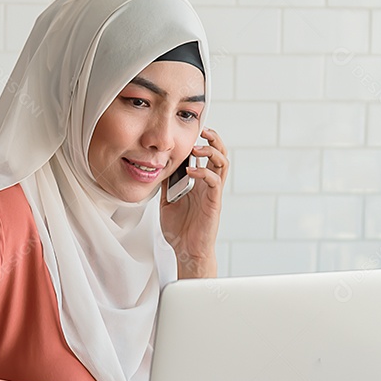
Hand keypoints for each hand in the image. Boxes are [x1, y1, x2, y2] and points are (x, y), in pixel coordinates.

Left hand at [159, 127, 229, 277]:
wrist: (186, 251)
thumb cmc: (180, 229)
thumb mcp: (167, 200)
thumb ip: (167, 183)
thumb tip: (158, 166)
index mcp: (199, 183)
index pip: (207, 156)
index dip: (203, 140)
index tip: (192, 129)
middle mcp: (208, 185)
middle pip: (220, 154)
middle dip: (214, 139)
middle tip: (203, 130)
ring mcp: (212, 193)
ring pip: (222, 164)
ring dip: (211, 151)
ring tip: (197, 147)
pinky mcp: (213, 203)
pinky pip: (214, 182)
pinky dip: (202, 172)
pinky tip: (190, 171)